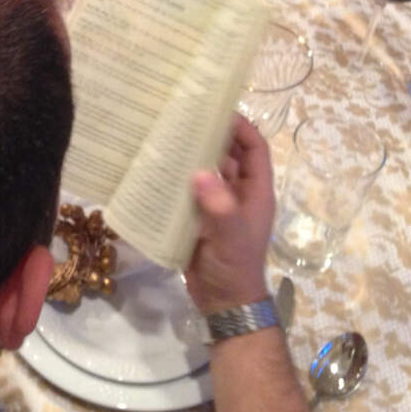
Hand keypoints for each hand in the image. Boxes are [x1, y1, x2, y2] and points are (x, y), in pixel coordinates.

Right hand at [184, 115, 273, 313]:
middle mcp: (238, 193)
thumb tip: (200, 171)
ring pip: (207, 171)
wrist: (223, 302)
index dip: (242, 127)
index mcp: (255, 192)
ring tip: (165, 137)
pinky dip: (176, 179)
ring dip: (191, 156)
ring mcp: (217, 206)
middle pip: (228, 155)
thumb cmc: (235, 266)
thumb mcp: (230, 235)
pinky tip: (155, 170)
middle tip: (183, 117)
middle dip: (211, 136)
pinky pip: (189, 191)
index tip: (218, 109)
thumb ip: (219, 205)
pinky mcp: (198, 218)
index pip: (254, 149)